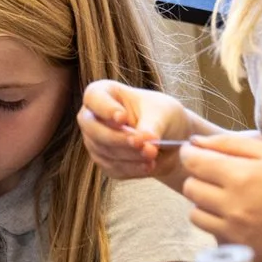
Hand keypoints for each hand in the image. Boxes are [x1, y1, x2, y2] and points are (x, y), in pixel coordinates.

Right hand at [78, 81, 199, 189]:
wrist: (169, 137)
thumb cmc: (161, 114)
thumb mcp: (161, 114)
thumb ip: (151, 127)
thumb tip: (144, 146)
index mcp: (104, 93)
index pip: (94, 97)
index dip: (105, 108)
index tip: (122, 118)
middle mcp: (93, 117)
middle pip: (92, 128)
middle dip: (117, 138)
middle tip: (141, 144)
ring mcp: (95, 141)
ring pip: (104, 151)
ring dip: (129, 155)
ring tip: (153, 155)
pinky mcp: (104, 161)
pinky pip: (113, 168)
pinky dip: (132, 168)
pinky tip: (149, 166)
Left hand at [176, 134, 261, 261]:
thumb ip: (229, 144)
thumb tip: (195, 142)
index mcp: (241, 177)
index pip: (193, 163)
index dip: (190, 154)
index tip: (194, 153)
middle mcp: (233, 207)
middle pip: (190, 189)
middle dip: (198, 178)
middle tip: (216, 176)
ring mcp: (235, 232)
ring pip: (195, 214)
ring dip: (204, 204)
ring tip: (227, 198)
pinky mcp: (240, 249)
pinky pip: (212, 235)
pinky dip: (218, 225)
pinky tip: (238, 218)